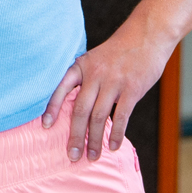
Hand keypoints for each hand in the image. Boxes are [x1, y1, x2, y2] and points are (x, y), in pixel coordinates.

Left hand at [42, 27, 169, 161]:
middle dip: (74, 135)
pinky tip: (113, 146)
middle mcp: (94, 75)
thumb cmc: (118, 52)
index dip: (51, 108)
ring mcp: (114, 82)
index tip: (45, 126)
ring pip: (99, 116)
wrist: (146, 36)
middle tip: (71, 155)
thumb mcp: (94, 59)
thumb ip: (84, 79)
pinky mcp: (132, 89)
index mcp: (81, 66)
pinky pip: (121, 116)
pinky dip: (116, 133)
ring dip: (95, 139)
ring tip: (92, 156)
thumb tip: (73, 106)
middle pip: (79, 110)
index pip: (60, 89)